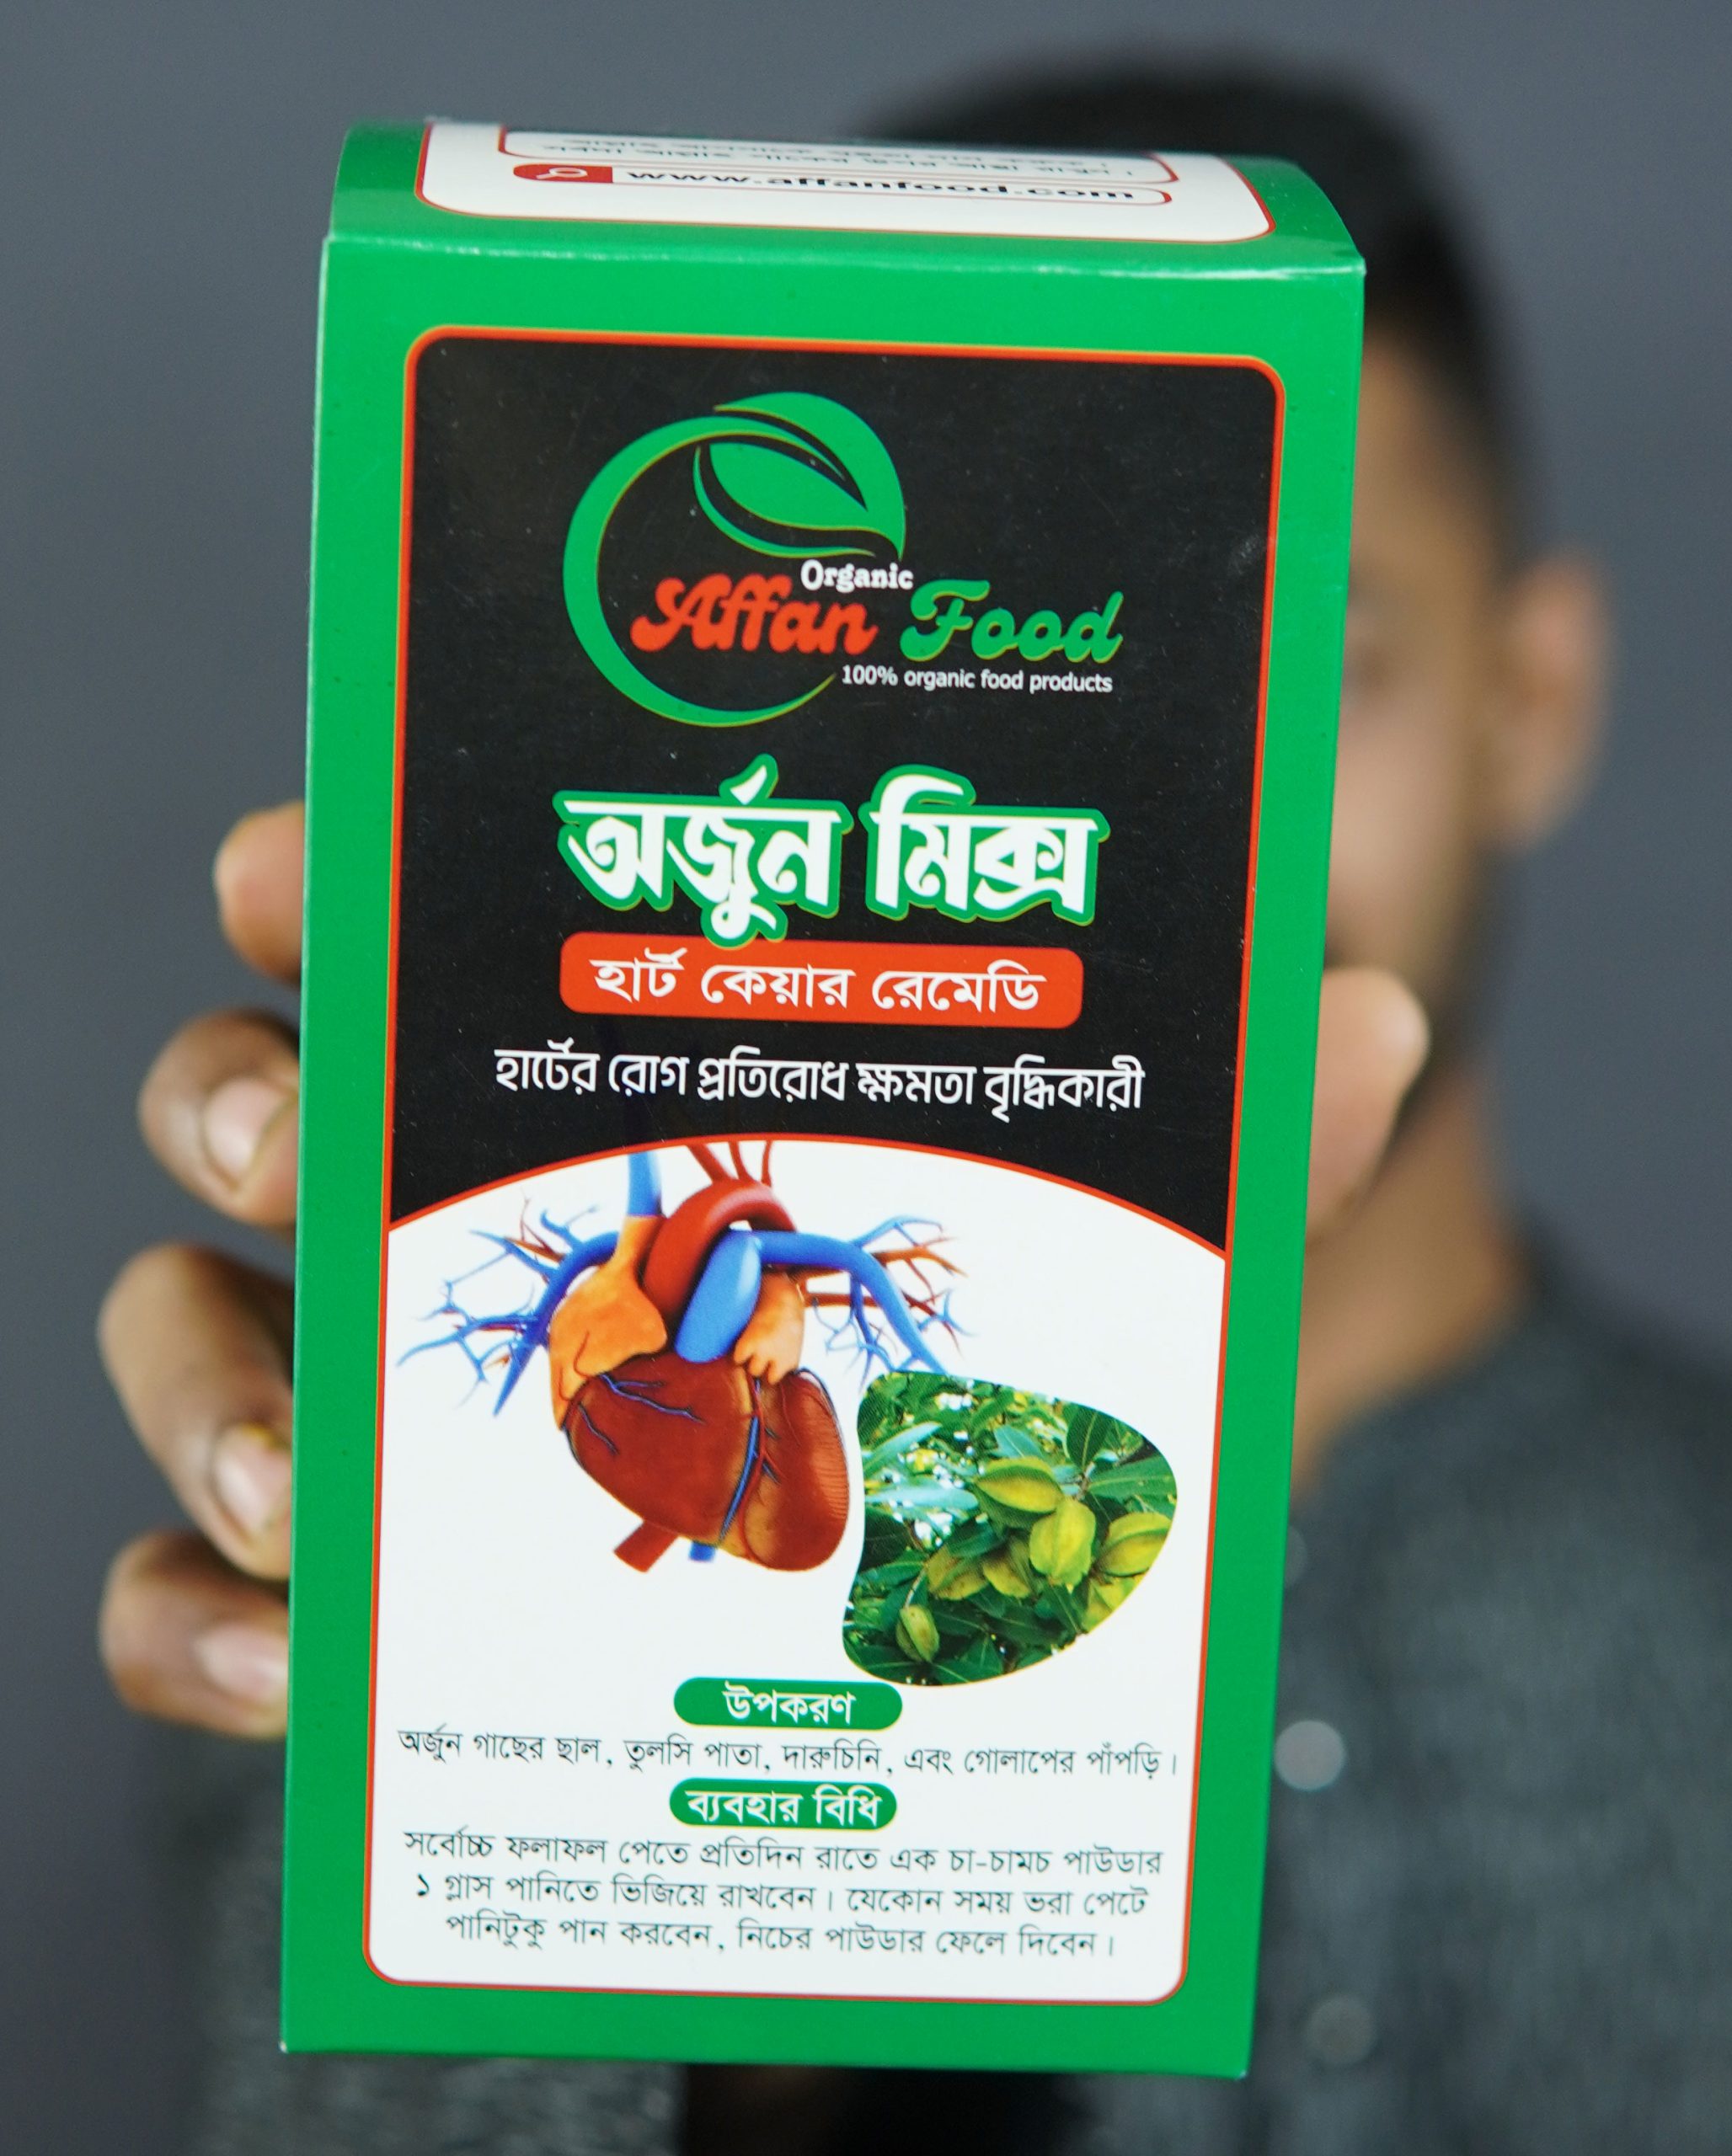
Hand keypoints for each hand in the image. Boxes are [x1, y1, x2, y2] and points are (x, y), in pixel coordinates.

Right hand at [95, 803, 1424, 1741]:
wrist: (981, 1662)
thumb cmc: (1037, 1418)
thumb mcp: (1140, 1285)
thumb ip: (1244, 1153)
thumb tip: (1363, 1012)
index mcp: (615, 1086)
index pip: (408, 923)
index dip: (328, 872)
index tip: (312, 868)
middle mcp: (463, 1219)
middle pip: (251, 1102)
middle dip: (243, 1101)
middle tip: (318, 1144)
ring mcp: (384, 1410)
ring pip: (183, 1338)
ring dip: (208, 1382)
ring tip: (316, 1475)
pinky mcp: (345, 1603)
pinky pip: (190, 1602)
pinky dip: (203, 1628)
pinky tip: (301, 1669)